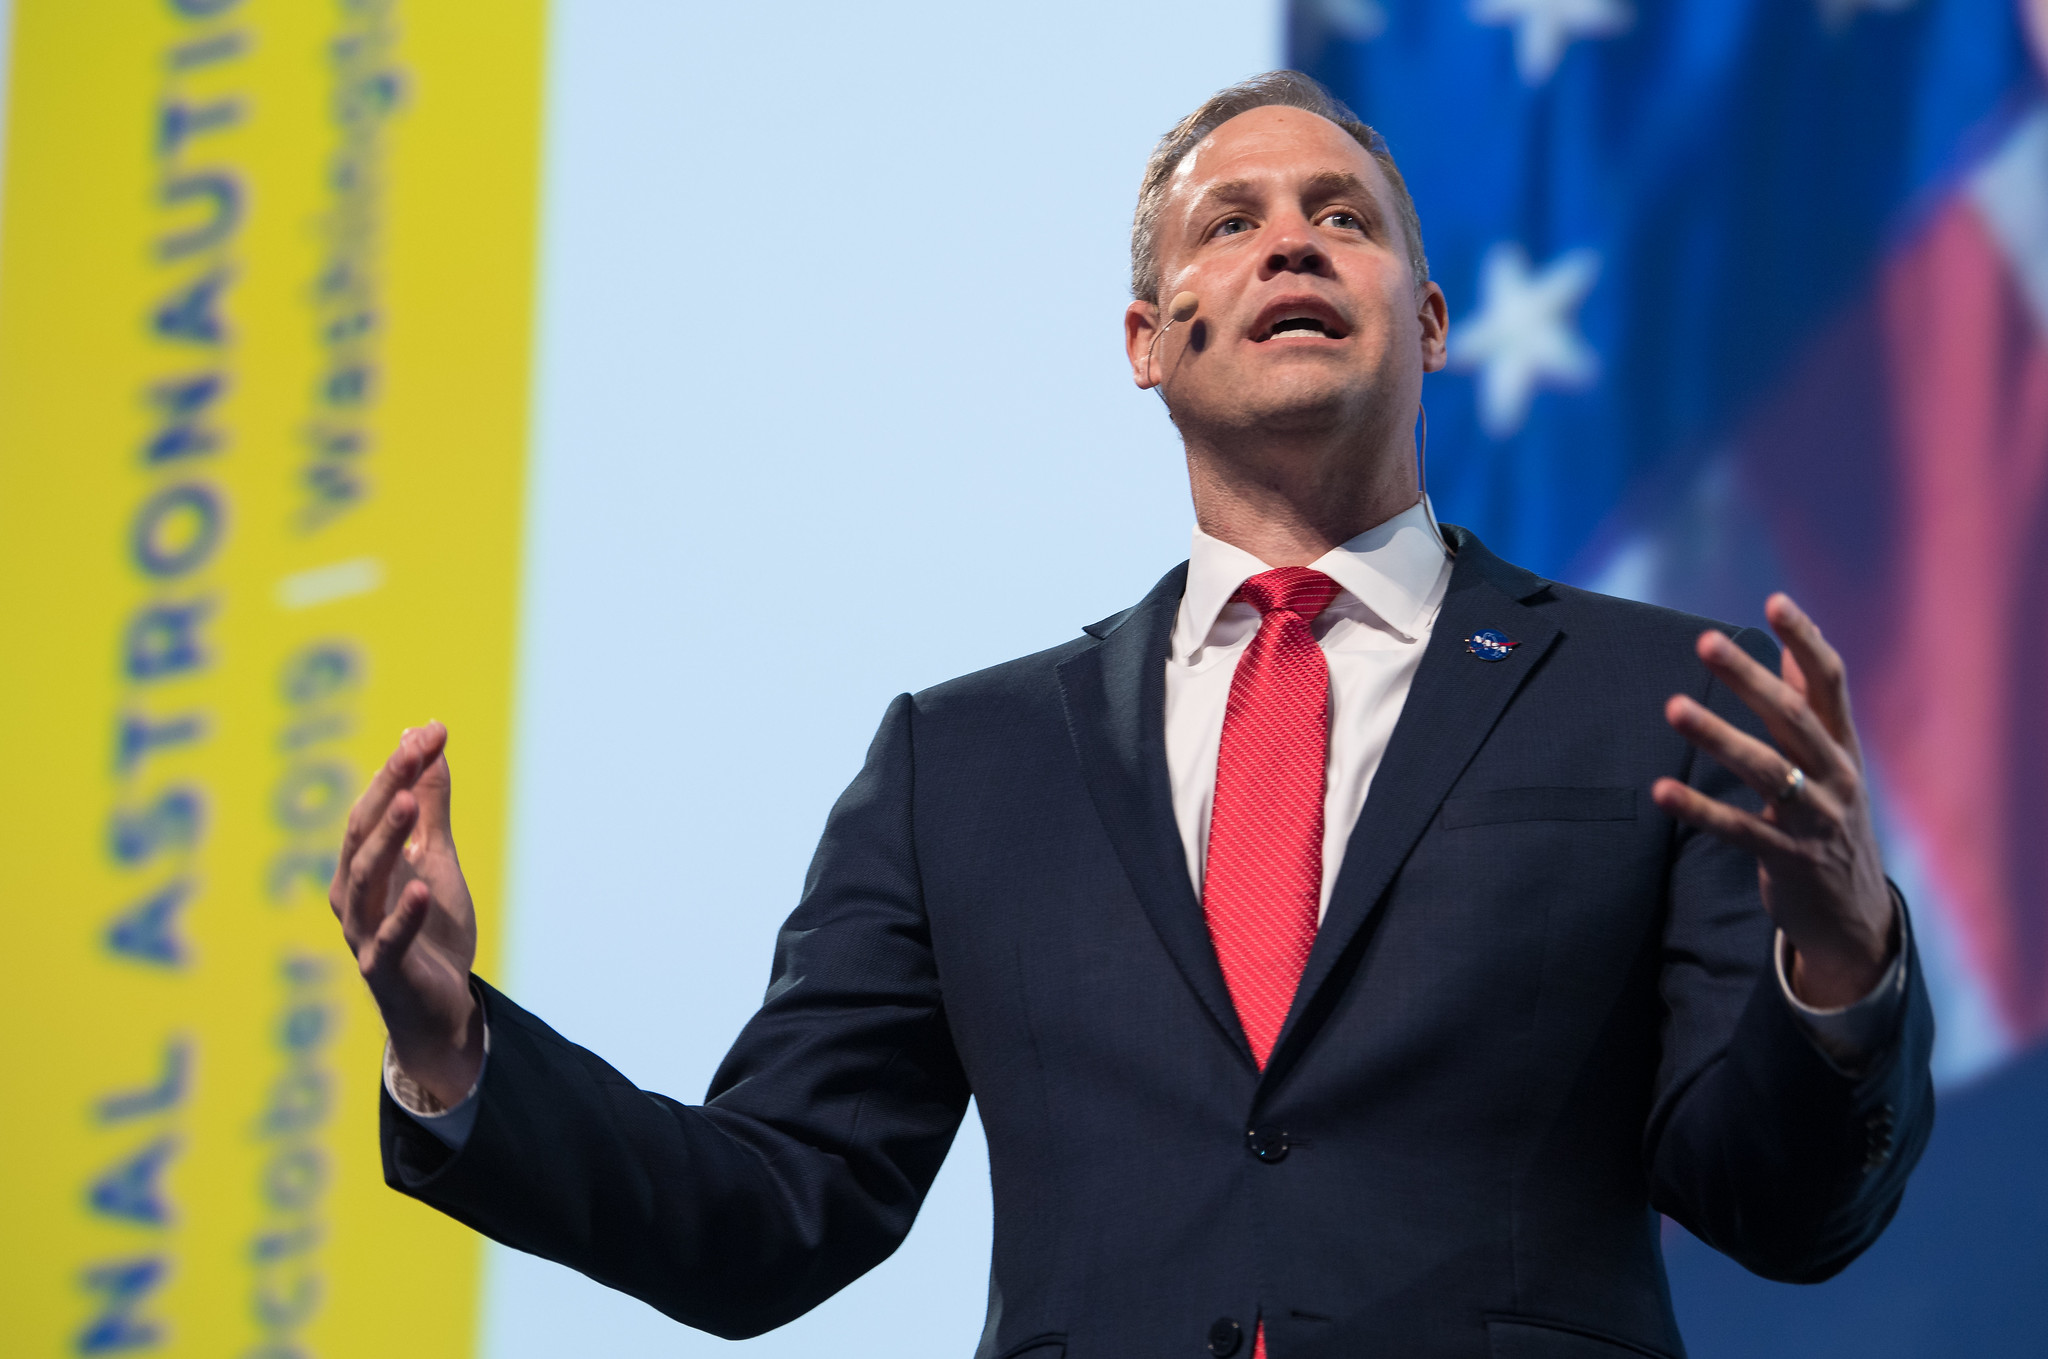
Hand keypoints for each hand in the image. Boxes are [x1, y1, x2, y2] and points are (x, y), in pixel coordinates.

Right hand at [330, 721, 482, 1106]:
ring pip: (367, 881)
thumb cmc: (431, 930)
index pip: (373, 808)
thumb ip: (431, 807)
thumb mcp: (437, 859)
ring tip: (411, 803)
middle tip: (414, 750)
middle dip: (389, 789)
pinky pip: (390, 939)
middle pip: (361, 835)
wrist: (441, 1007)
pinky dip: (404, 913)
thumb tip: (426, 742)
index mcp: (361, 867)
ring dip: (387, 839)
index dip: (397, 768)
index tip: (429, 730)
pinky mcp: (384, 970)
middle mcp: (352, 896)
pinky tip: (422, 886)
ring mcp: (364, 934)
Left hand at [1652, 594, 1895, 1009]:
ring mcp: (1816, 820)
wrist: (1854, 917)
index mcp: (1844, 747)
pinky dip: (1699, 809)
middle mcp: (1837, 777)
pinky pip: (1739, 830)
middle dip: (1750, 677)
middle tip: (1706, 641)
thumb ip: (1813, 709)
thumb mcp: (1832, 764)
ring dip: (1717, 736)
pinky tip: (1659, 792)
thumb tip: (1793, 650)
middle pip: (1793, 716)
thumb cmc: (1831, 822)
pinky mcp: (1789, 861)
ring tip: (1673, 707)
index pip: (1831, 683)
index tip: (1776, 600)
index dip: (1806, 640)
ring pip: (1767, 769)